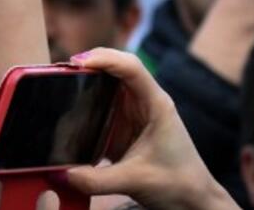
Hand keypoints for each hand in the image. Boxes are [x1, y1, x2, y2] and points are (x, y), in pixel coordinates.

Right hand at [61, 49, 239, 209]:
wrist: (193, 201)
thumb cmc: (177, 185)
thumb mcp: (134, 181)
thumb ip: (96, 180)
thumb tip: (61, 174)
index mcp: (157, 105)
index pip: (132, 67)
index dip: (104, 59)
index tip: (77, 63)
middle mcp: (146, 102)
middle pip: (117, 66)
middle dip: (90, 62)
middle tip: (62, 70)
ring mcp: (135, 112)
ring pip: (109, 82)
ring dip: (86, 78)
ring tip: (60, 80)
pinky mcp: (125, 125)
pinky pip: (103, 102)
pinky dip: (86, 98)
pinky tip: (69, 104)